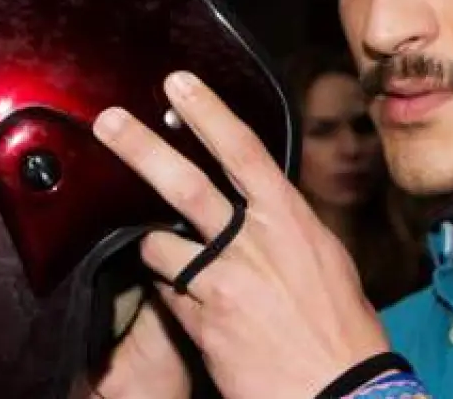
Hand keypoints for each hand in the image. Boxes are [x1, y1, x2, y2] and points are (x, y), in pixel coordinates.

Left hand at [92, 71, 389, 398]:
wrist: (338, 389)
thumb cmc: (343, 330)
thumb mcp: (327, 263)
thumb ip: (288, 231)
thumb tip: (264, 211)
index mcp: (292, 220)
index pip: (244, 153)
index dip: (209, 113)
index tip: (179, 85)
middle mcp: (255, 243)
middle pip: (186, 186)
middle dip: (141, 149)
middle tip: (109, 122)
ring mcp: (222, 281)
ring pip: (159, 246)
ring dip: (154, 249)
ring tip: (169, 259)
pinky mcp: (200, 321)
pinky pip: (164, 293)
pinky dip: (166, 292)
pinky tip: (187, 304)